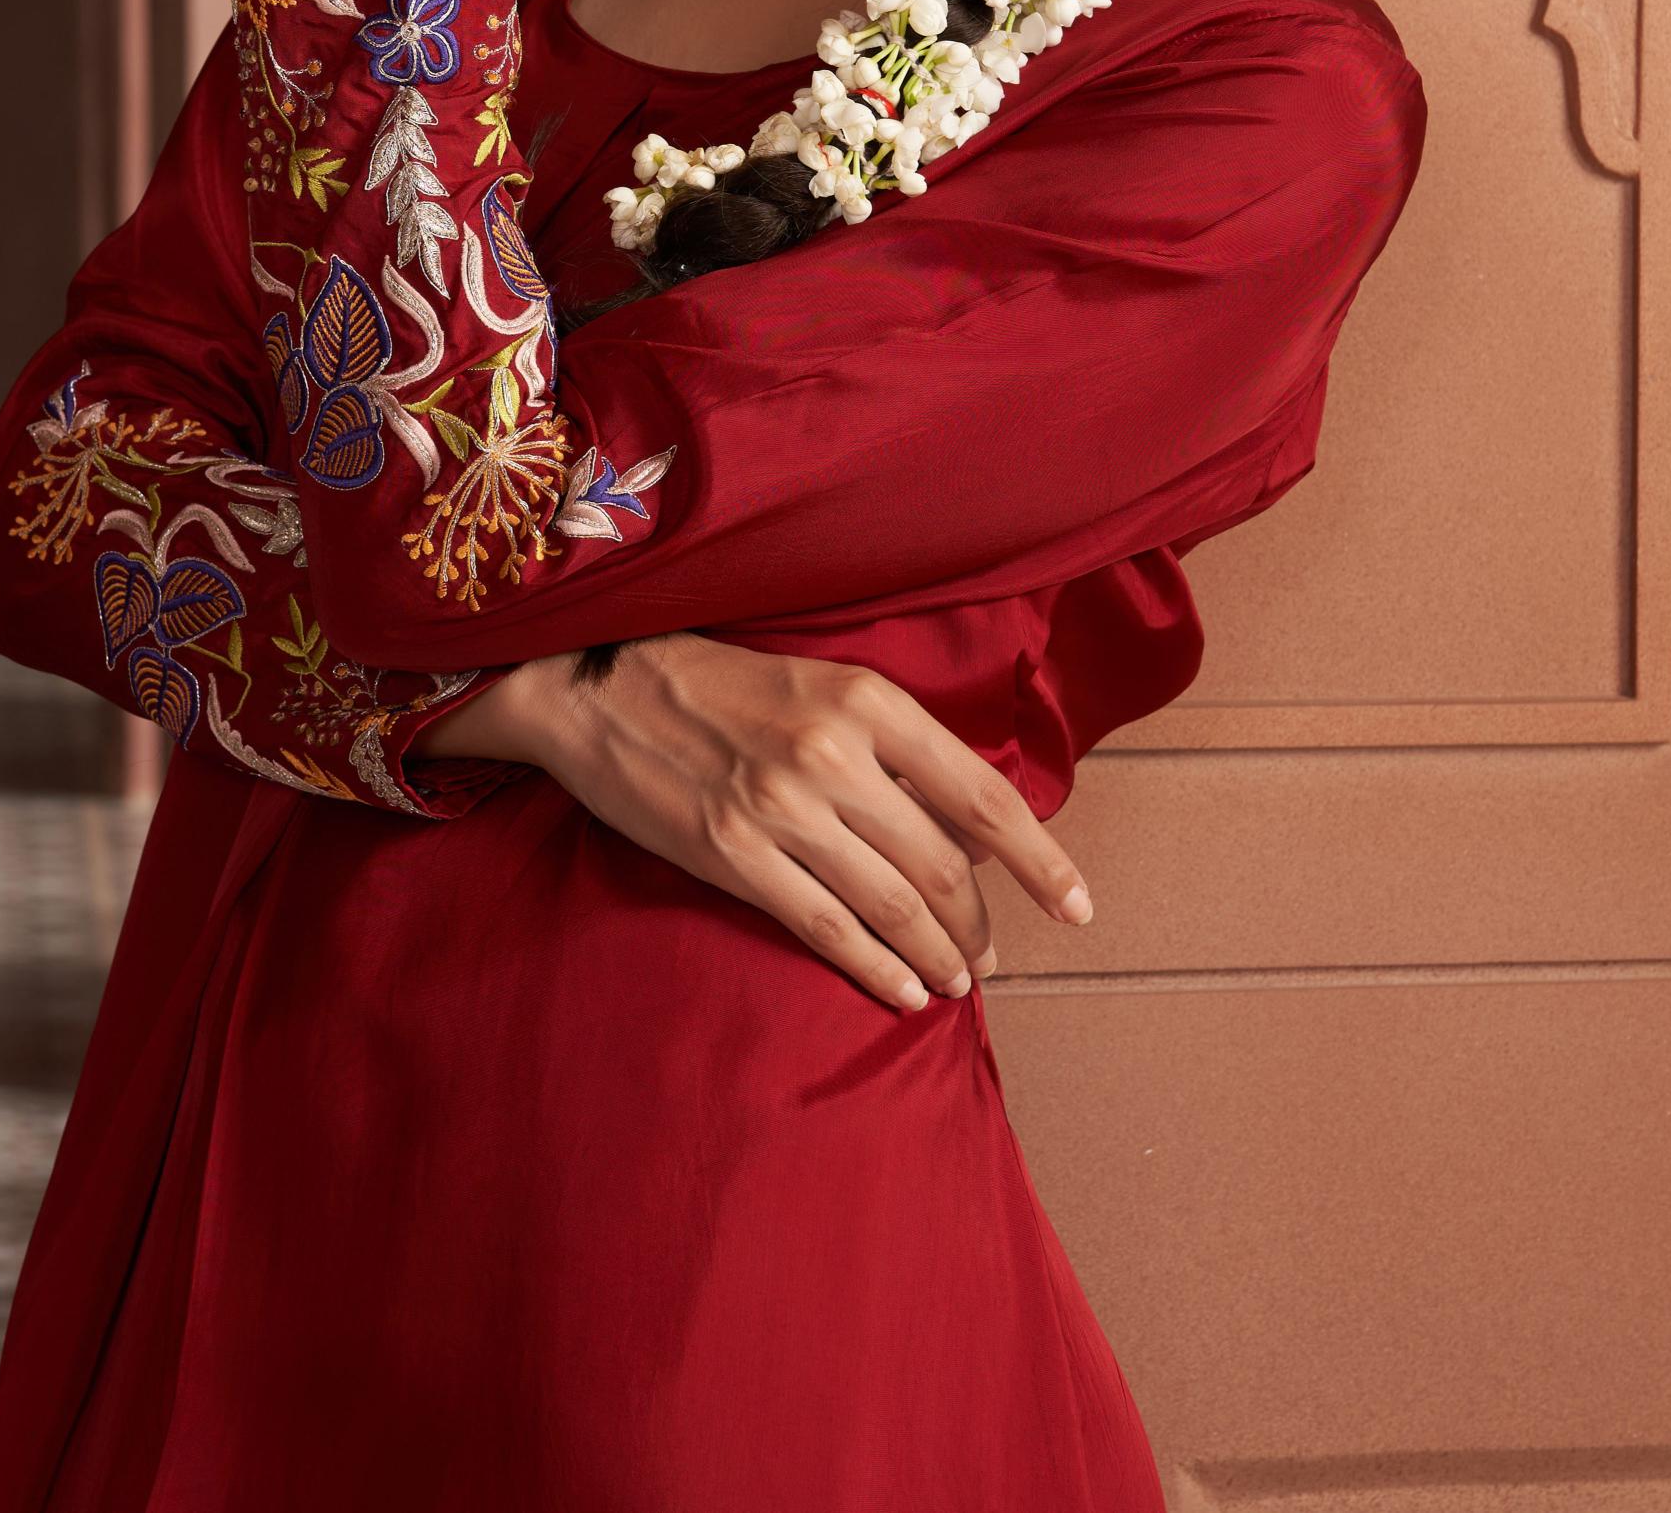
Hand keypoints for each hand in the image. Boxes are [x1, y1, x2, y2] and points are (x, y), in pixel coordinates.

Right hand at [434, 634, 1096, 1009]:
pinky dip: (876, 969)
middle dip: (979, 924)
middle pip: (941, 866)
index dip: (1042, 863)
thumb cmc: (713, 680)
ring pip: (892, 906)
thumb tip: (966, 828)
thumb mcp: (817, 681)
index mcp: (865, 701)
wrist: (593, 685)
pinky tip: (901, 990)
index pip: (983, 798)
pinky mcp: (733, 854)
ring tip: (956, 982)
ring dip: (937, 957)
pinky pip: (827, 929)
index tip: (1077, 907)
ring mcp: (781, 809)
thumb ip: (891, 747)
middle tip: (989, 955)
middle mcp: (832, 755)